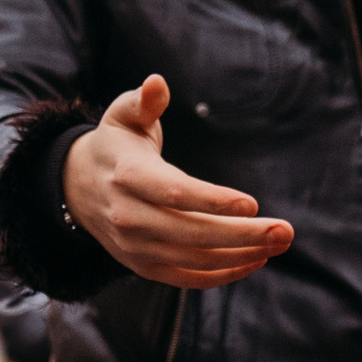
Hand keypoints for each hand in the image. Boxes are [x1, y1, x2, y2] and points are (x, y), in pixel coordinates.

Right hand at [62, 75, 291, 287]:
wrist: (77, 187)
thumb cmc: (116, 145)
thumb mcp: (124, 116)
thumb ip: (144, 101)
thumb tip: (157, 82)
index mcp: (127, 176)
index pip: (173, 193)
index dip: (213, 201)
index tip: (252, 203)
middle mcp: (128, 216)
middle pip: (191, 233)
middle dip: (242, 234)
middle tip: (284, 230)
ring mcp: (135, 247)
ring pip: (195, 259)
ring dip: (241, 255)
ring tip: (278, 243)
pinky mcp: (143, 266)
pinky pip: (188, 279)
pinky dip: (223, 274)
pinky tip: (256, 260)